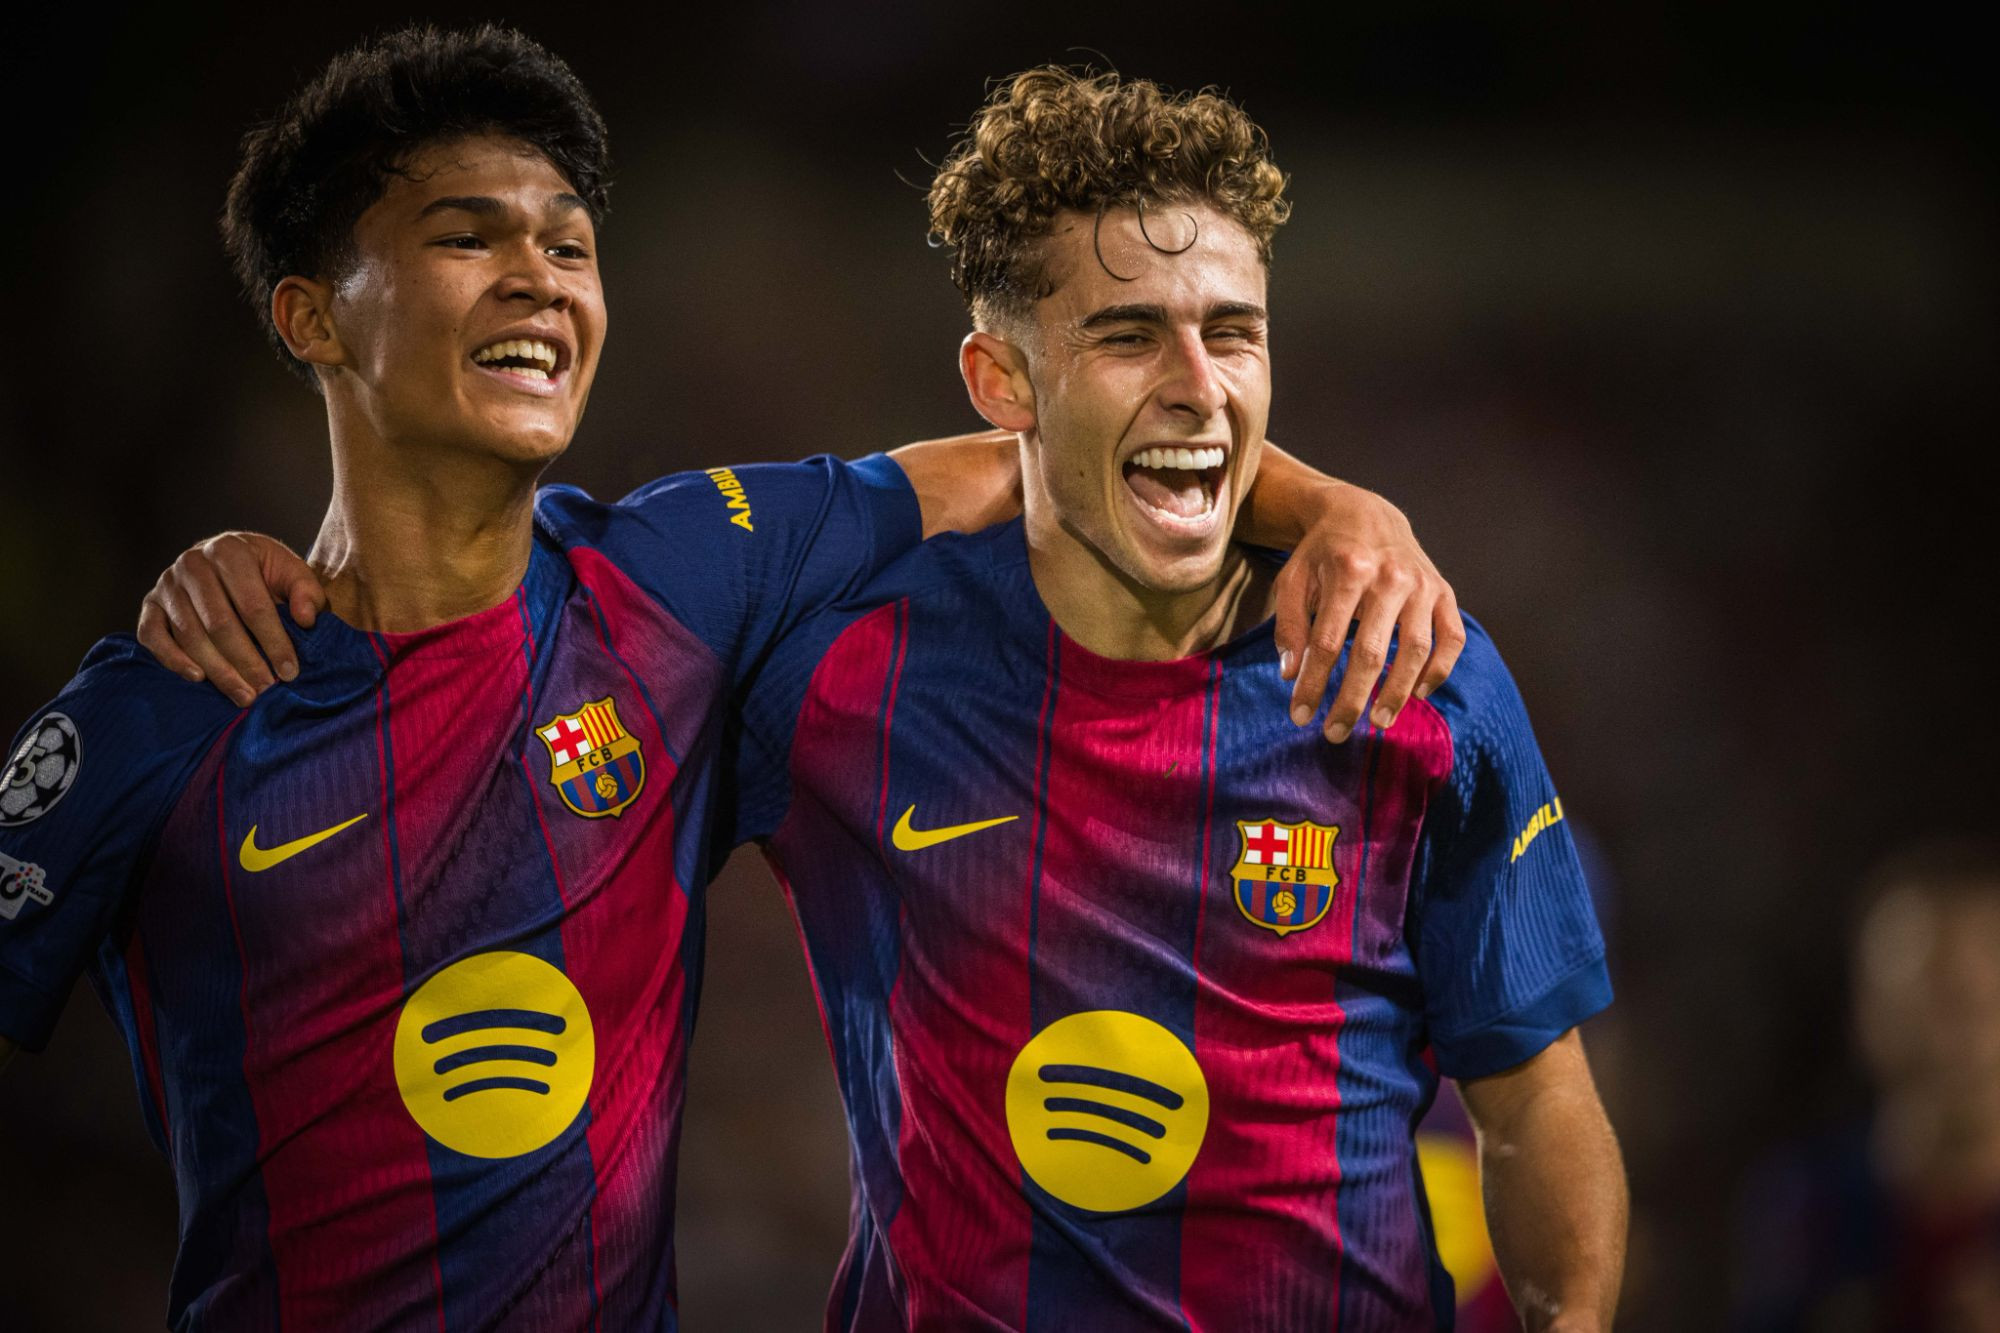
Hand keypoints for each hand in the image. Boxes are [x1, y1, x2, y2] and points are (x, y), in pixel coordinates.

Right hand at [137, 533, 326, 705]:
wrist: (228, 561)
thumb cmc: (265, 572)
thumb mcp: (292, 573)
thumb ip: (306, 592)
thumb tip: (306, 619)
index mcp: (229, 550)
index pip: (253, 605)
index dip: (273, 641)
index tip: (290, 671)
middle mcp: (192, 563)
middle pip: (219, 623)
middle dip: (246, 662)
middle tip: (266, 689)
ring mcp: (166, 584)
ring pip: (189, 634)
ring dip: (217, 670)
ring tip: (244, 694)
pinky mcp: (149, 604)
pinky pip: (152, 636)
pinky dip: (173, 659)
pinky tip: (198, 678)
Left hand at [1271, 483, 1464, 740]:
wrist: (1364, 513)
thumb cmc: (1322, 553)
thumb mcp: (1293, 579)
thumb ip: (1289, 625)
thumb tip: (1291, 675)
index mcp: (1347, 570)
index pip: (1327, 641)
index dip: (1313, 683)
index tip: (1300, 716)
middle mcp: (1390, 576)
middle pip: (1372, 652)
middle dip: (1352, 698)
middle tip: (1335, 733)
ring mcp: (1423, 584)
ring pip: (1415, 649)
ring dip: (1397, 692)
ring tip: (1378, 723)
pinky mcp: (1444, 591)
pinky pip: (1452, 638)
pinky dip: (1439, 669)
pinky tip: (1419, 693)